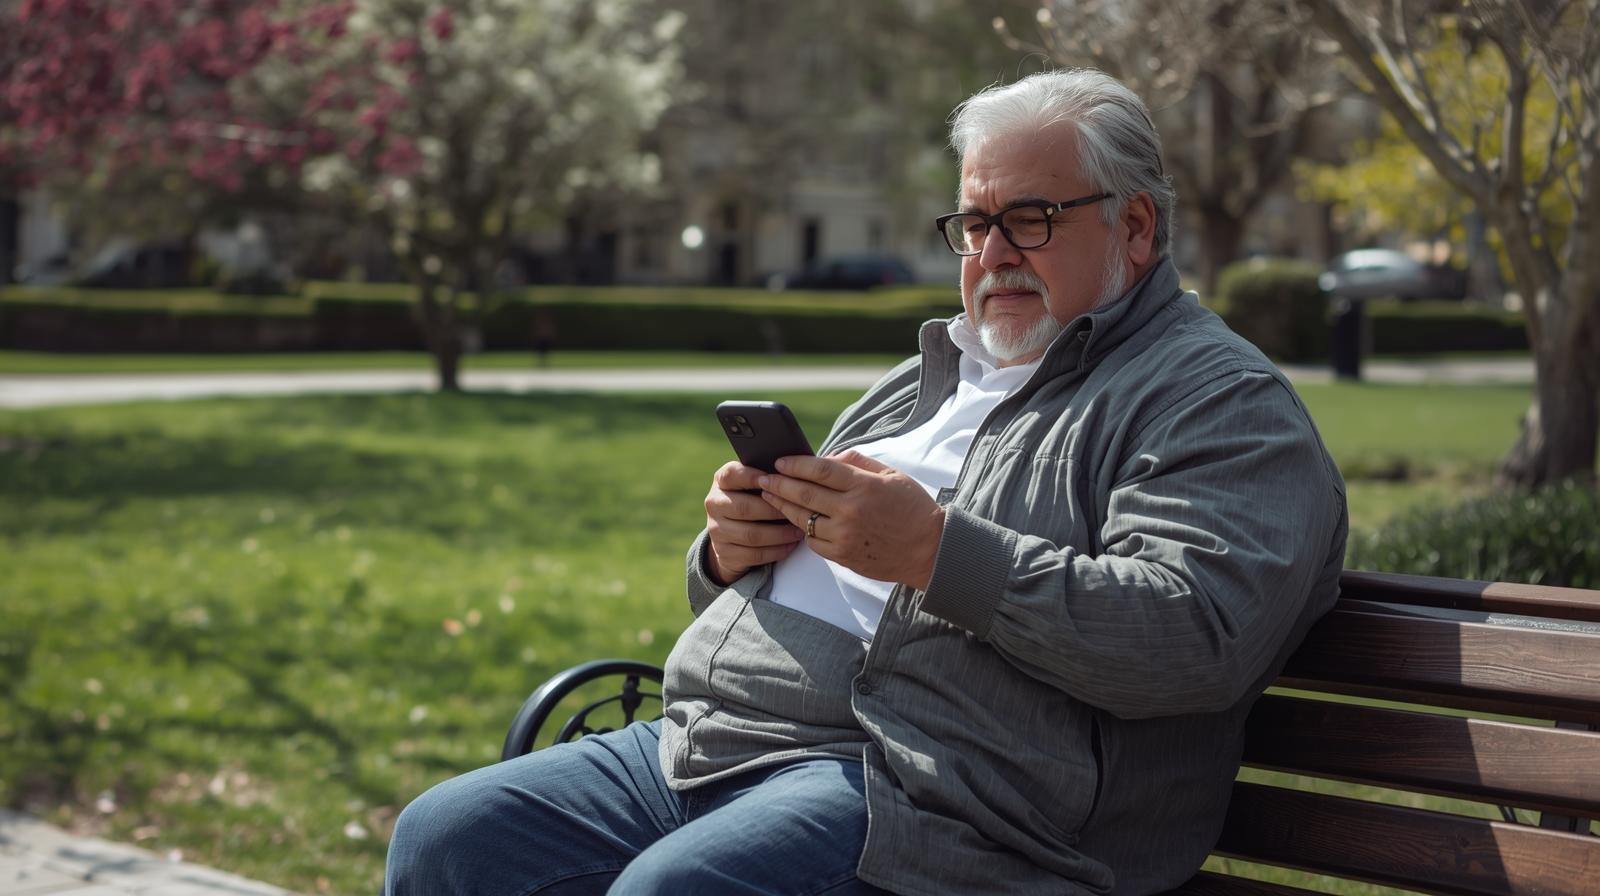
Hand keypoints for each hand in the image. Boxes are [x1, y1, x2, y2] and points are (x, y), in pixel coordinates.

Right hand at [704, 461, 804, 585]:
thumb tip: (797, 469)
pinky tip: (791, 545)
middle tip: (798, 510)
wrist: (731, 534)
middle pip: (745, 508)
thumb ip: (768, 476)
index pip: (732, 474)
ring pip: (751, 535)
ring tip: (799, 530)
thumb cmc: (753, 500)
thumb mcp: (753, 484)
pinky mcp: (724, 552)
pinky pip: (754, 555)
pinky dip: (776, 550)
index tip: (775, 478)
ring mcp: (716, 530)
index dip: (752, 476)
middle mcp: (714, 503)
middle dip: (775, 510)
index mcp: (721, 481)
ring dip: (780, 534)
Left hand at [758, 450, 944, 589]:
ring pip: (802, 518)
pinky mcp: (843, 555)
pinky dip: (801, 529)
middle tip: (762, 478)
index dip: (795, 463)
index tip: (780, 461)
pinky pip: (812, 541)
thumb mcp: (892, 475)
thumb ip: (858, 462)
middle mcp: (851, 510)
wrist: (929, 550)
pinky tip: (794, 520)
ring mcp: (845, 535)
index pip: (819, 469)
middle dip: (779, 483)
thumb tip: (829, 457)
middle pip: (804, 493)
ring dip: (782, 506)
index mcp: (864, 486)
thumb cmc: (913, 508)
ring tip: (769, 496)